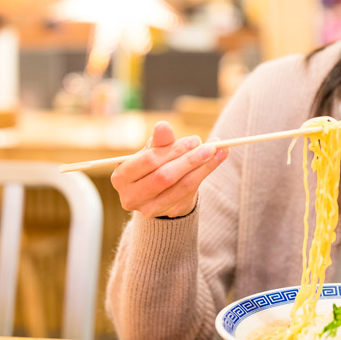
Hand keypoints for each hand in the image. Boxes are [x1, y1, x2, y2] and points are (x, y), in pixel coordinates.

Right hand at [110, 121, 228, 217]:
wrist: (159, 191)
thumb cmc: (153, 164)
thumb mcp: (153, 150)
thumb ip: (159, 141)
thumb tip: (163, 126)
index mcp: (121, 176)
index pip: (148, 161)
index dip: (172, 150)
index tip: (195, 140)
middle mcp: (131, 196)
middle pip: (164, 177)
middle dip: (189, 160)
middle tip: (209, 147)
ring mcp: (148, 208)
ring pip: (181, 186)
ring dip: (202, 168)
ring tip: (218, 151)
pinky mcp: (167, 213)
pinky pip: (189, 193)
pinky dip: (204, 175)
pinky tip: (215, 161)